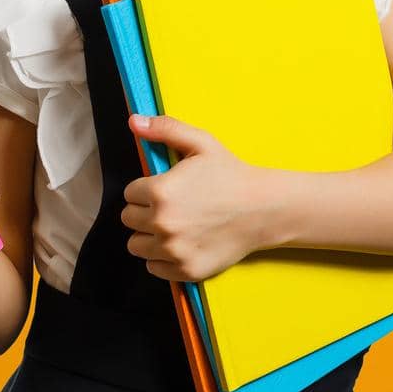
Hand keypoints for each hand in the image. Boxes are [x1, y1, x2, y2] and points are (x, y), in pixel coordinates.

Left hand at [122, 113, 270, 282]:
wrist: (263, 209)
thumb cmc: (231, 174)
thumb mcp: (201, 143)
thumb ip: (165, 129)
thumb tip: (134, 121)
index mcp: (161, 192)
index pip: (129, 194)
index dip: (146, 189)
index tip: (164, 188)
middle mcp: (163, 224)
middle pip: (129, 219)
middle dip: (145, 211)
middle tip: (170, 206)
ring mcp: (173, 251)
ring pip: (136, 245)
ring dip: (149, 236)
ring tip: (174, 225)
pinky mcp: (185, 270)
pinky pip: (153, 267)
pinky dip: (162, 258)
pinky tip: (181, 242)